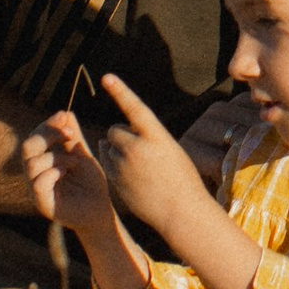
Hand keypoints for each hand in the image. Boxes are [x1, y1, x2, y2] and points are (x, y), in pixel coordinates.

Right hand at [21, 111, 119, 240]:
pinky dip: (53, 172)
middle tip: (69, 134)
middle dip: (48, 135)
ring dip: (56, 156)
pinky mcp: (43, 204)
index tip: (63, 116)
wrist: (101, 209)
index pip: (34, 137)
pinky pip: (37, 183)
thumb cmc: (91, 183)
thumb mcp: (82, 154)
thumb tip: (66, 113)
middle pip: (27, 147)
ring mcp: (36, 190)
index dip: (47, 125)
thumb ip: (72, 137)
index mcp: (41, 162)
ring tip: (75, 161)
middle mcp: (34, 175)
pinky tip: (67, 171)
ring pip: (32, 164)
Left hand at [94, 74, 228, 242]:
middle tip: (140, 149)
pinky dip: (114, 163)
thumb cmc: (182, 179)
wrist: (180, 211)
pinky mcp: (115, 180)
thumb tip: (108, 137)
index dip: (121, 91)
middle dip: (122, 135)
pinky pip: (106, 162)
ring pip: (110, 147)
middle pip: (115, 130)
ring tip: (141, 167)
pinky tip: (131, 174)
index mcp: (157, 137)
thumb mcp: (170, 150)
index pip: (135, 108)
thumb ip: (143, 138)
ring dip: (119, 151)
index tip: (107, 77)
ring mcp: (123, 165)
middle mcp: (137, 148)